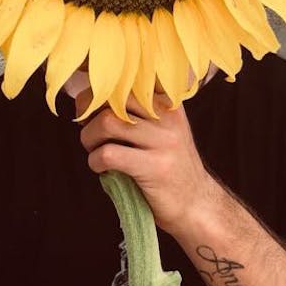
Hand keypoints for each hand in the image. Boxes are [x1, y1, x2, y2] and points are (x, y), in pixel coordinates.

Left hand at [76, 90, 218, 234]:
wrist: (196, 204)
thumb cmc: (169, 167)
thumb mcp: (161, 131)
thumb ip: (136, 114)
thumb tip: (88, 101)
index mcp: (168, 103)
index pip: (125, 81)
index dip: (99, 94)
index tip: (93, 112)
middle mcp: (168, 117)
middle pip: (112, 98)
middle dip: (88, 115)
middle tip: (90, 134)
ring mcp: (163, 142)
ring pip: (106, 122)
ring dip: (89, 138)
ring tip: (95, 151)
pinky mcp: (154, 167)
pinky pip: (109, 154)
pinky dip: (95, 161)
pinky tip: (102, 169)